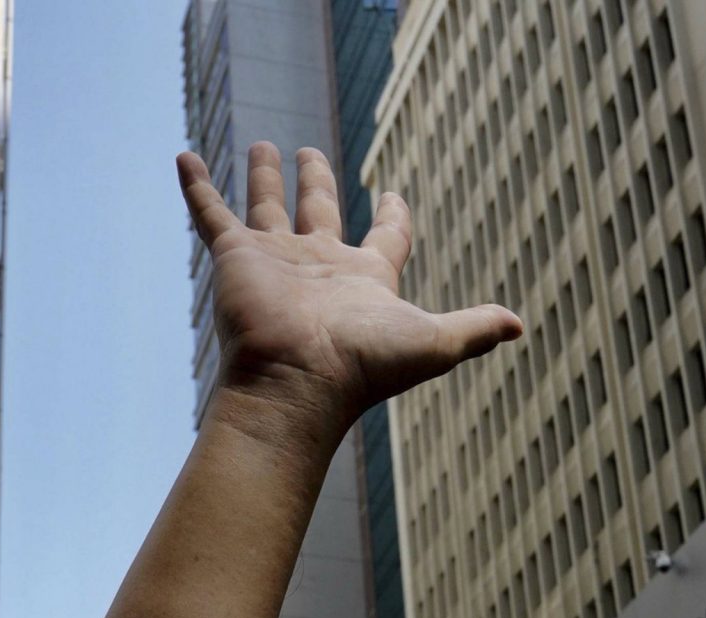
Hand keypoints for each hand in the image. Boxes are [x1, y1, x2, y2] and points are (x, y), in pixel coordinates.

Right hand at [178, 144, 519, 441]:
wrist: (297, 383)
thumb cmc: (363, 367)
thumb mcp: (433, 342)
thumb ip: (473, 328)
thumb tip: (520, 326)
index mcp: (364, 280)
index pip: (385, 238)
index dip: (394, 217)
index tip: (395, 195)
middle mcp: (318, 267)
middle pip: (319, 213)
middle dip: (316, 183)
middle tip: (310, 154)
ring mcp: (274, 261)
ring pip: (267, 207)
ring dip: (266, 177)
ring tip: (266, 145)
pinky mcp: (236, 258)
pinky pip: (211, 214)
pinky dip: (197, 187)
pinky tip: (185, 157)